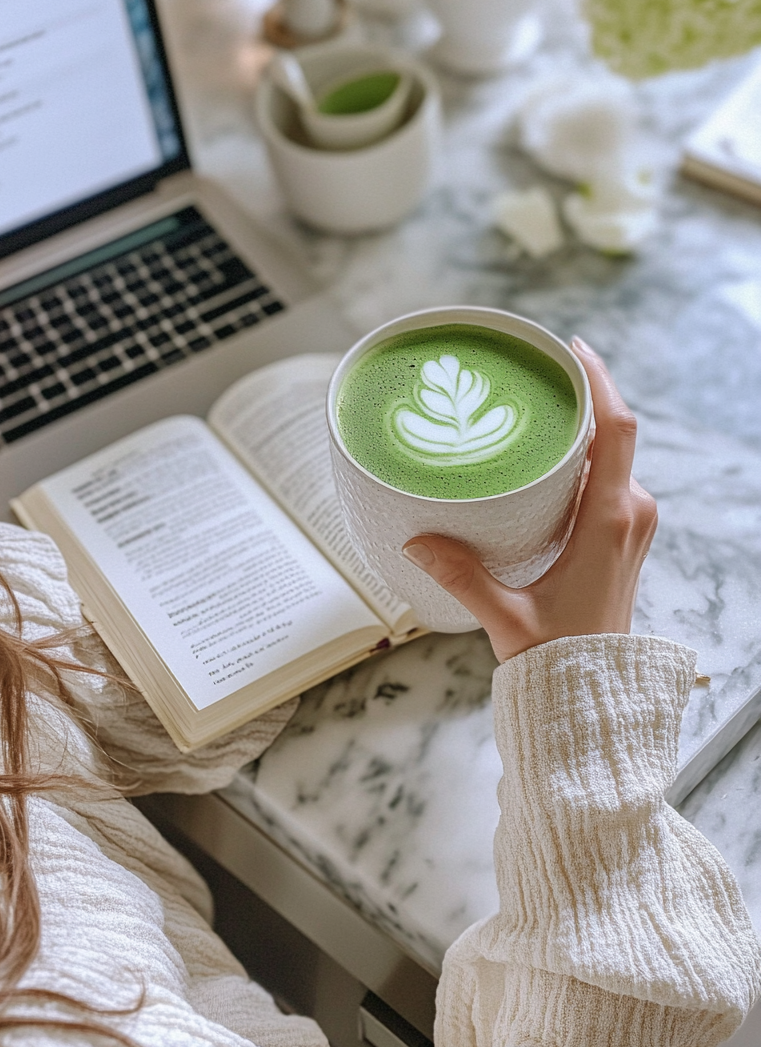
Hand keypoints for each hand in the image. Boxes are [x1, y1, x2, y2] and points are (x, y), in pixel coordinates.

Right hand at [402, 338, 657, 661]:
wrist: (596, 697)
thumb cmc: (560, 658)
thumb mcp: (505, 616)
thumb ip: (462, 575)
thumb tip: (416, 541)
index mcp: (609, 521)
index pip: (617, 431)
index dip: (600, 381)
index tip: (572, 348)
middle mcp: (628, 514)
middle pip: (614, 433)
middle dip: (579, 397)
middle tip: (535, 372)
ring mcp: (630, 525)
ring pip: (611, 456)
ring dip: (581, 428)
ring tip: (535, 405)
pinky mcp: (622, 537)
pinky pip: (609, 478)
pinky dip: (583, 457)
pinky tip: (547, 454)